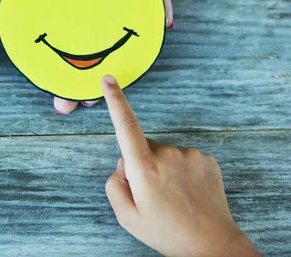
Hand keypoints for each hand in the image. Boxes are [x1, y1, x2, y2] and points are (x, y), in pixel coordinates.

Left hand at [23, 0, 174, 113]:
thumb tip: (164, 26)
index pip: (103, 32)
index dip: (101, 63)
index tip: (98, 95)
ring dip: (40, 52)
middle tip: (63, 104)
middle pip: (71, 35)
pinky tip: (19, 40)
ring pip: (44, 20)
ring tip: (40, 83)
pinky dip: (18, 10)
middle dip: (65, 71)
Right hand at [102, 75, 259, 256]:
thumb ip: (114, 184)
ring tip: (173, 198)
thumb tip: (122, 163)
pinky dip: (181, 172)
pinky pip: (183, 158)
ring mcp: (189, 155)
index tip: (108, 80)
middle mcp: (167, 155)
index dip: (115, 100)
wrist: (211, 245)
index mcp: (143, 168)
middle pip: (143, 147)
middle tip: (152, 195)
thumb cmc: (165, 232)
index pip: (126, 126)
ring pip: (164, 154)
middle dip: (141, 164)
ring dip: (163, 169)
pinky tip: (187, 193)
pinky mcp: (206, 159)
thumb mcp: (126, 216)